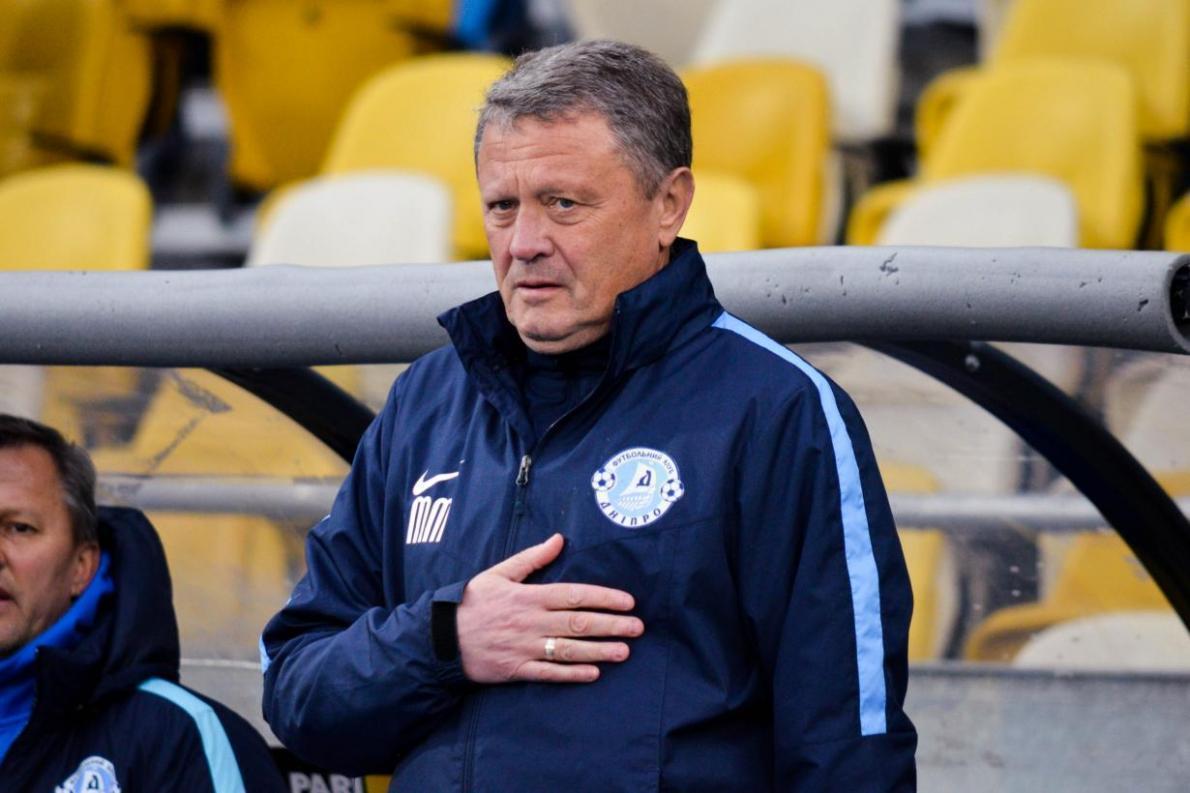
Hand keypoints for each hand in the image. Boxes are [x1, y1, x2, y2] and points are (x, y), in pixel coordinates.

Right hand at [456, 533, 643, 682]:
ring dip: (599, 650)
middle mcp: (531, 622)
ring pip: (569, 649)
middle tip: (637, 628)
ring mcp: (525, 647)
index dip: (604, 598)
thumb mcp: (499, 573)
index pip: (574, 594)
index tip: (628, 602)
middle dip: (611, 625)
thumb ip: (532, 558)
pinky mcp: (517, 669)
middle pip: (578, 623)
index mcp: (529, 596)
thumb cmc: (472, 602)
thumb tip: (559, 539)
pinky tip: (594, 673)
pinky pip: (549, 673)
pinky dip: (572, 674)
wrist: (441, 638)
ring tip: (624, 651)